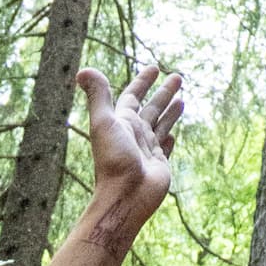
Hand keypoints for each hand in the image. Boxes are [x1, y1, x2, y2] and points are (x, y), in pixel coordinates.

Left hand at [76, 62, 181, 237]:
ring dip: (171, 112)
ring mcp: (147, 150)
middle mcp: (134, 135)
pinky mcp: (159, 165)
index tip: (154, 68)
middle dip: (164, 92)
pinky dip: (168, 139)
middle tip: (178, 76)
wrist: (125, 197)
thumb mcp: (104, 123)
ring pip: (161, 125)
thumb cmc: (114, 160)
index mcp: (122, 123)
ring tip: (183, 99)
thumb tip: (82, 70)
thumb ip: (98, 96)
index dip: (142, 82)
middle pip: (151, 108)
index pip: (133, 97)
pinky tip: (173, 135)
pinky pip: (164, 148)